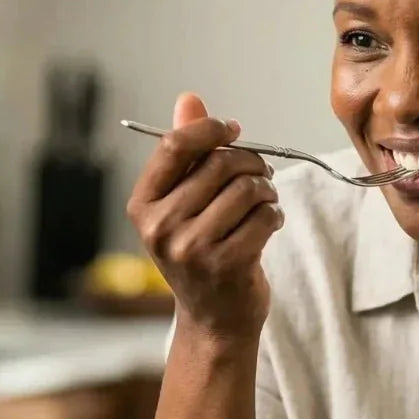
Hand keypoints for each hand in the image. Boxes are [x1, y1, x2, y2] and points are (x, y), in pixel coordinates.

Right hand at [126, 93, 282, 340]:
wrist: (213, 319)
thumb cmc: (200, 254)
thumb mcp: (182, 204)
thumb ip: (186, 152)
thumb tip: (189, 99)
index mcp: (143, 205)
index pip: (176, 145)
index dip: (211, 129)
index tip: (234, 130)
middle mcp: (161, 226)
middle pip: (220, 164)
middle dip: (251, 162)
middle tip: (261, 174)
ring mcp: (192, 248)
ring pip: (247, 189)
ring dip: (267, 190)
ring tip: (265, 202)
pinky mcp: (227, 264)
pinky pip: (265, 217)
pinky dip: (274, 215)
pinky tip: (269, 224)